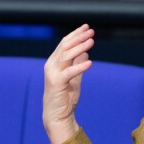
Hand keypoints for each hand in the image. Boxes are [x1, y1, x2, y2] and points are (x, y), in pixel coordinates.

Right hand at [43, 24, 94, 143]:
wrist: (57, 116)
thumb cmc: (65, 98)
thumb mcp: (75, 79)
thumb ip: (78, 65)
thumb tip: (85, 52)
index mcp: (54, 63)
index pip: (64, 44)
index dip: (75, 34)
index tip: (86, 27)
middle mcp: (51, 65)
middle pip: (65, 46)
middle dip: (78, 37)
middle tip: (91, 31)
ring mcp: (52, 74)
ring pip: (66, 56)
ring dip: (80, 47)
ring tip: (91, 41)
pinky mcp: (56, 83)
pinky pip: (69, 72)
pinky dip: (79, 67)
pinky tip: (90, 63)